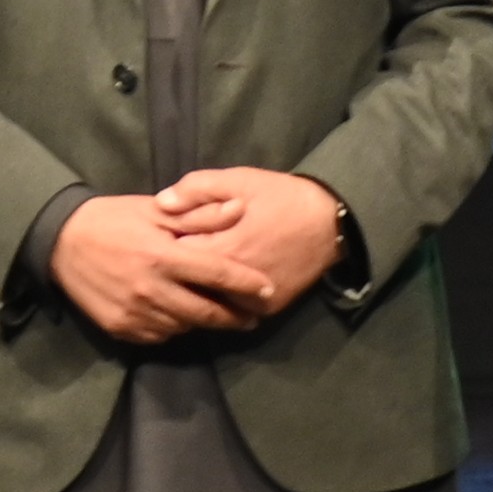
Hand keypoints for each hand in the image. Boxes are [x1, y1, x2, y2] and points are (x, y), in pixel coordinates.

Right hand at [47, 194, 256, 346]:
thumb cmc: (114, 219)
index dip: (246, 284)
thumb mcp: (156, 210)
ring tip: (214, 313)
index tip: (268, 291)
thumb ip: (199, 215)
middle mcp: (151, 290)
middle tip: (252, 317)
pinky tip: (176, 314)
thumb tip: (239, 210)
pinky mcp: (121, 328)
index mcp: (163, 256)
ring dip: (202, 321)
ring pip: (184, 327)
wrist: (61, 242)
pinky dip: (173, 327)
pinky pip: (159, 335)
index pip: (217, 274)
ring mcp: (135, 313)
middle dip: (235, 317)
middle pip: (206, 312)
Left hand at [151, 165, 351, 318]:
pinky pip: (233, 310)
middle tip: (176, 258)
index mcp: (223, 250)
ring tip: (192, 275)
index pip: (175, 257)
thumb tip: (161, 203)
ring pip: (210, 304)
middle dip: (179, 273)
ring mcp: (253, 303)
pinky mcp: (267, 311)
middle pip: (189, 287)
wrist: (331, 222)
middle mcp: (236, 285)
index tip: (164, 236)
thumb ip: (197, 189)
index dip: (166, 245)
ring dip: (200, 290)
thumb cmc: (282, 197)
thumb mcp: (239, 180)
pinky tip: (216, 287)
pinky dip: (222, 301)